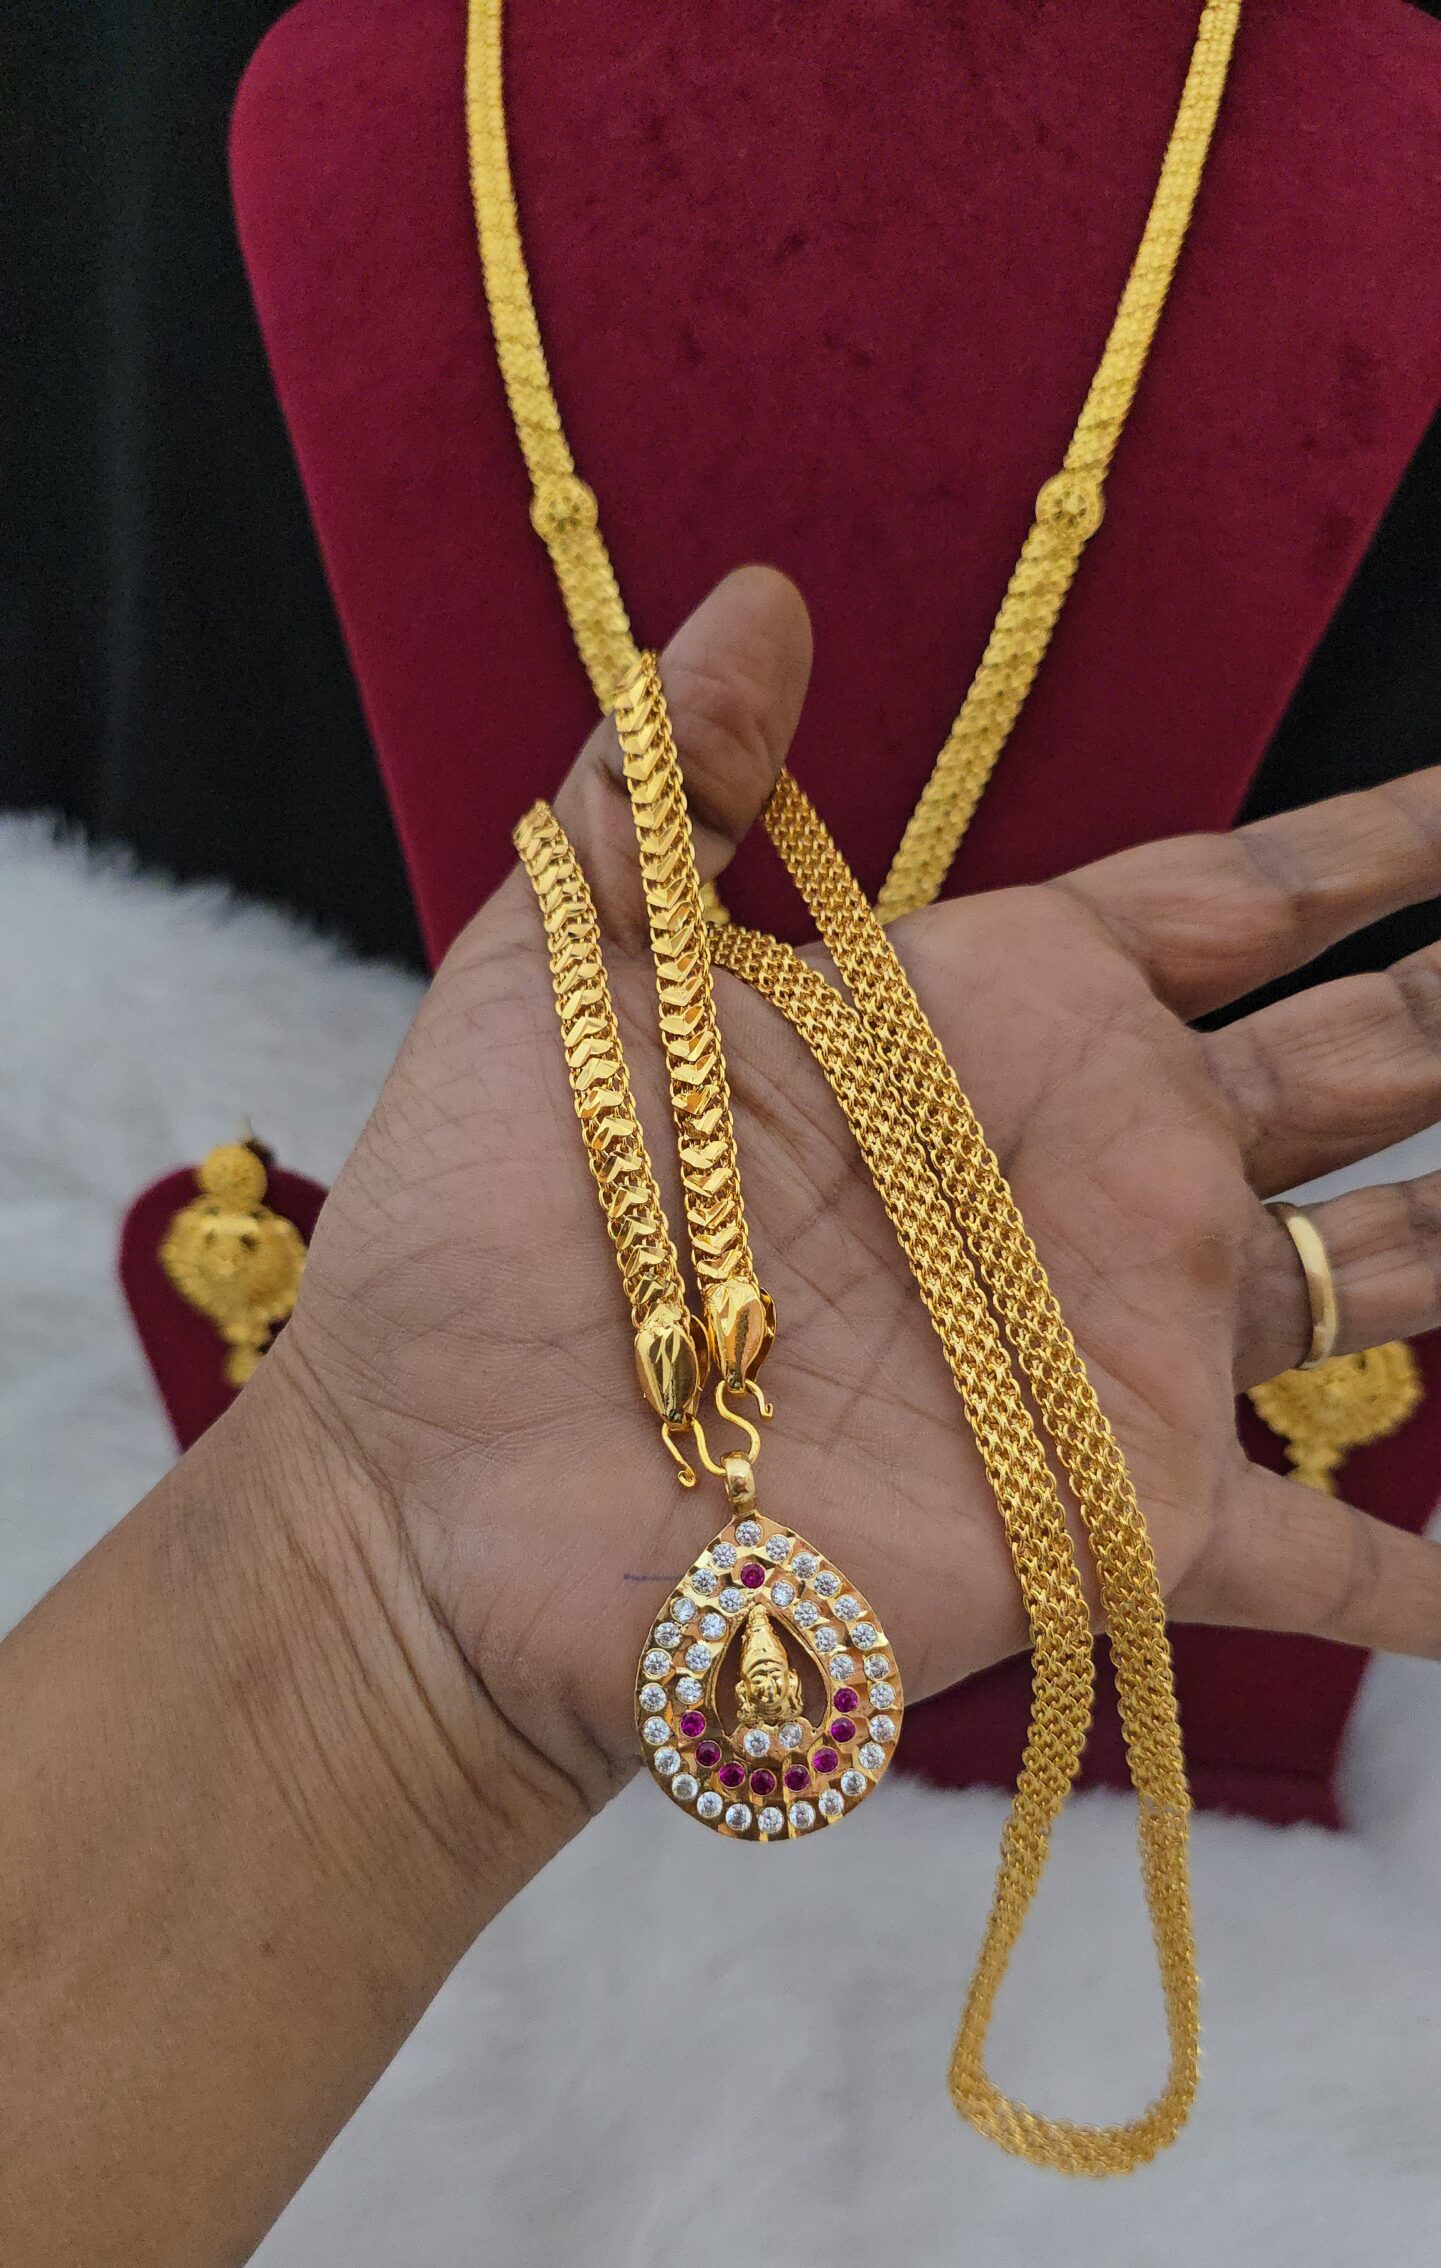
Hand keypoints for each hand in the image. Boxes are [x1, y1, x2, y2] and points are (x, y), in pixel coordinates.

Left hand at [271, 566, 1440, 1820]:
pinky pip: (1320, 1557)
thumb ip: (676, 785)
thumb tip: (758, 593)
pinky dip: (1415, 1575)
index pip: (1243, 903)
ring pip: (1391, 1271)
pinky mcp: (1113, 1522)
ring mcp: (1120, 1350)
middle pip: (1365, 1067)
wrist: (444, 1497)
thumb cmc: (489, 1232)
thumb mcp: (568, 971)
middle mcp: (1096, 1175)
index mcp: (995, 1024)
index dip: (1378, 846)